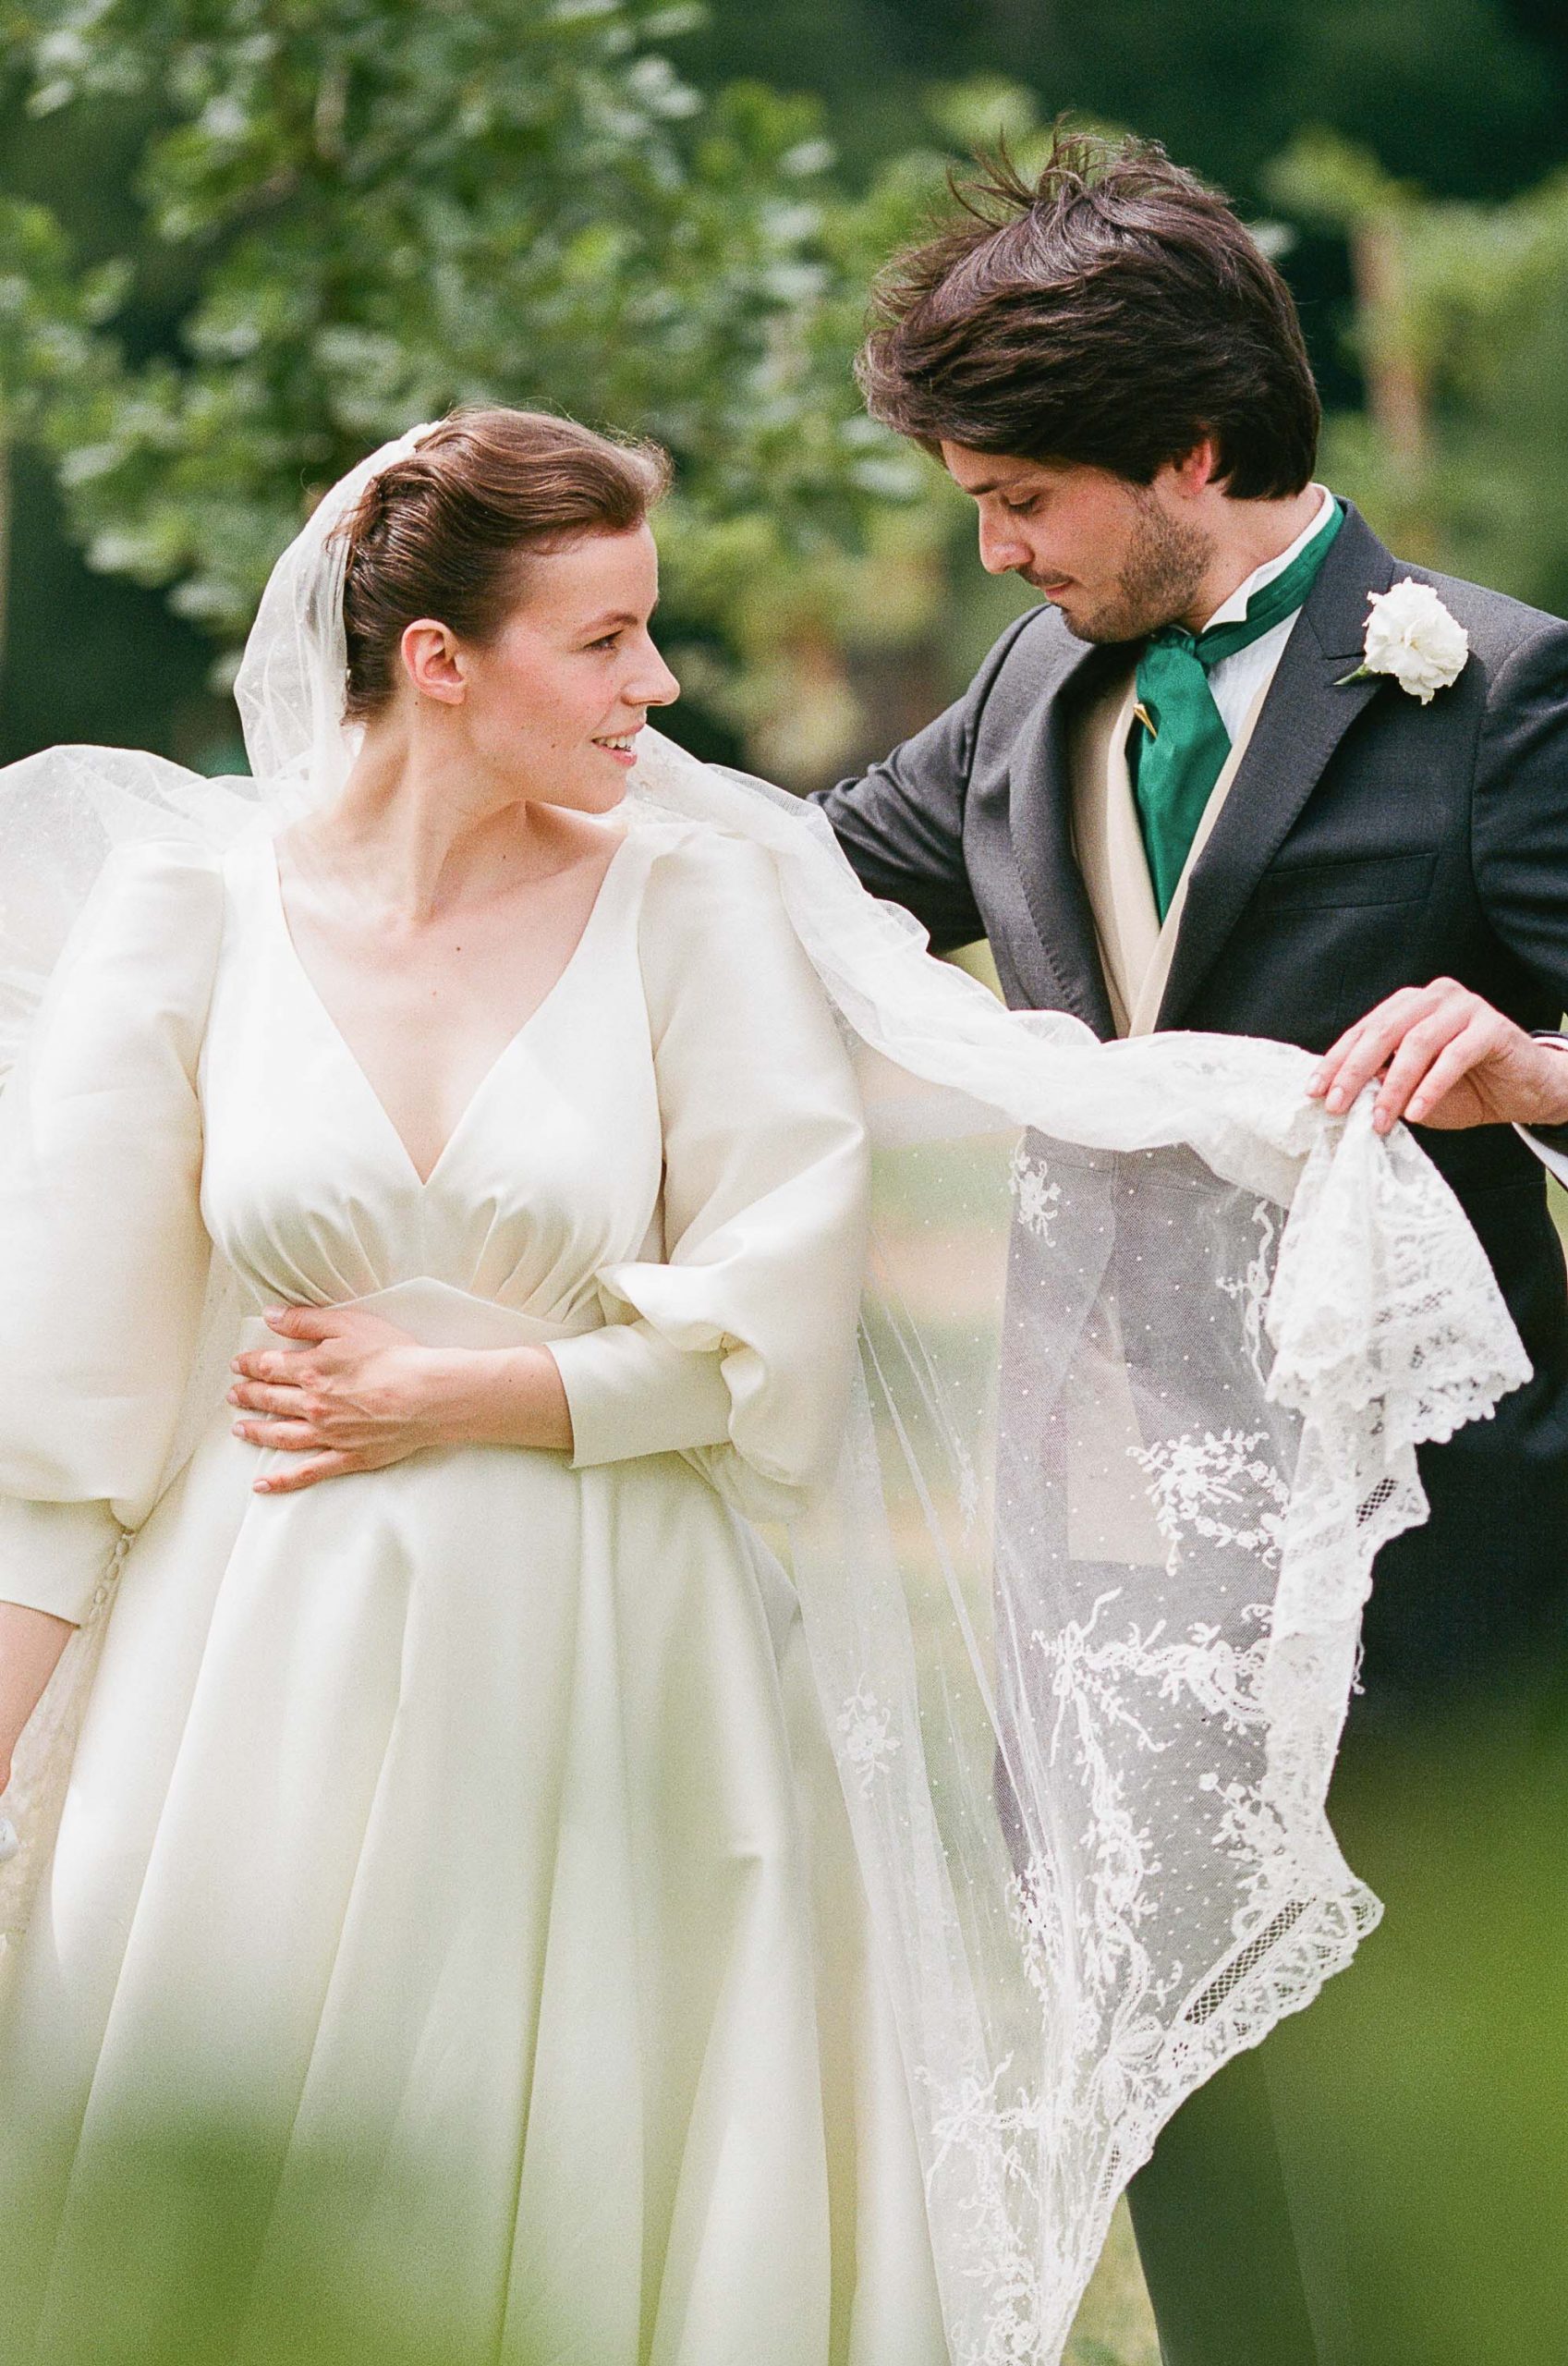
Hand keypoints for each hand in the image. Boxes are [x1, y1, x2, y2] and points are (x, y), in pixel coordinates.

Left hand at [229, 1303, 456, 1494]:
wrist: (426, 1395)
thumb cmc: (395, 1356)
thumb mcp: (349, 1323)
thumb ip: (306, 1319)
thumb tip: (271, 1316)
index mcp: (312, 1370)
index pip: (269, 1367)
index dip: (250, 1365)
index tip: (238, 1365)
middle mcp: (313, 1405)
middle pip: (270, 1399)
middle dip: (248, 1395)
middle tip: (234, 1394)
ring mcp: (328, 1434)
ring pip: (280, 1435)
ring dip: (256, 1431)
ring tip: (239, 1428)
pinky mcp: (346, 1457)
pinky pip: (307, 1472)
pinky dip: (282, 1480)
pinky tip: (262, 1484)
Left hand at [1306, 980, 1567, 1135]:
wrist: (1524, 1091)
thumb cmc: (1464, 1088)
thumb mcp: (1412, 1089)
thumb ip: (1382, 1083)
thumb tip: (1342, 1093)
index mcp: (1408, 1006)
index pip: (1363, 1031)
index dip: (1336, 1061)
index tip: (1314, 1091)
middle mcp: (1432, 998)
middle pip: (1383, 1031)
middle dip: (1354, 1071)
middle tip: (1337, 1105)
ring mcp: (1464, 1007)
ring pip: (1417, 1043)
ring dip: (1393, 1085)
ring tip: (1380, 1119)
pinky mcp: (1491, 1026)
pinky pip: (1454, 1056)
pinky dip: (1431, 1086)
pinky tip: (1416, 1112)